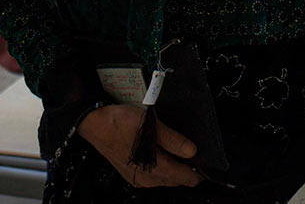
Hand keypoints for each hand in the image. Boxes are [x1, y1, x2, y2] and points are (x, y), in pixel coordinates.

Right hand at [77, 103, 201, 188]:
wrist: (95, 124)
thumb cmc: (120, 123)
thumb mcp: (150, 125)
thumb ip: (173, 140)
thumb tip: (192, 151)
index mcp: (153, 168)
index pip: (184, 177)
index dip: (199, 172)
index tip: (209, 165)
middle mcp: (145, 178)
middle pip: (175, 180)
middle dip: (188, 170)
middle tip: (197, 155)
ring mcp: (137, 178)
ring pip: (165, 179)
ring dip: (175, 170)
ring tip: (182, 154)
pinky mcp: (132, 175)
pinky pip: (154, 177)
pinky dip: (163, 170)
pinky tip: (165, 157)